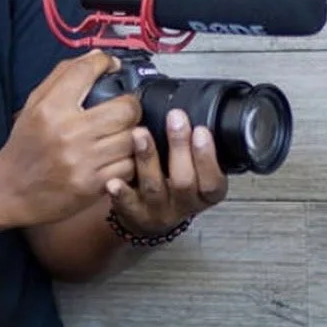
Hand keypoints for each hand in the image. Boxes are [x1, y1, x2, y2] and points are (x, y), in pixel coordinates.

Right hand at [0, 50, 141, 226]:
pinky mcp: (92, 185)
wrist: (11, 190)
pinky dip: (127, 160)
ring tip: (121, 134)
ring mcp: (82, 160)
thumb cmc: (26, 144)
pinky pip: (128, 166)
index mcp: (50, 108)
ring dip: (131, 135)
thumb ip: (63, 77)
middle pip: (125, 108)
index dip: (105, 62)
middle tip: (124, 109)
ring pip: (132, 138)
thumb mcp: (34, 105)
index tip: (111, 65)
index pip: (86, 71)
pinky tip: (116, 157)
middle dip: (130, 106)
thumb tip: (96, 56)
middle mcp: (67, 131)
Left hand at [105, 108, 228, 234]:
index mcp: (204, 193)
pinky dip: (121, 193)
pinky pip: (128, 205)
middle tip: (175, 119)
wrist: (149, 214)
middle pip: (185, 181)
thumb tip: (186, 112)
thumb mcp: (193, 168)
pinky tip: (114, 181)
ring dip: (148, 158)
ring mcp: (158, 210)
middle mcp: (183, 204)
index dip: (207, 156)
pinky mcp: (134, 214)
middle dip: (179, 147)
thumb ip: (192, 146)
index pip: (212, 180)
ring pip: (154, 187)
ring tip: (140, 134)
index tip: (200, 130)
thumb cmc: (171, 183)